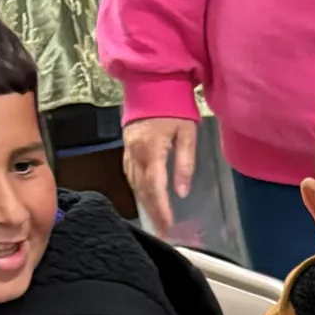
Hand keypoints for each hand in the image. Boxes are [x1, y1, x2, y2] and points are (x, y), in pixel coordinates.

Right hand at [122, 116, 198, 236]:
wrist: (151, 82)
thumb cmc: (174, 106)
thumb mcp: (187, 133)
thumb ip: (185, 164)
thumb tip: (181, 192)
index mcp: (152, 150)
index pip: (155, 187)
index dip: (161, 209)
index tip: (168, 227)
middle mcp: (136, 153)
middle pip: (142, 190)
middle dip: (152, 212)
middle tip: (162, 231)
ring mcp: (128, 150)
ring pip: (133, 183)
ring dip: (143, 203)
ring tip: (155, 220)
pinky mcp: (126, 146)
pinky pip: (129, 173)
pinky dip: (136, 188)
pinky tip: (143, 197)